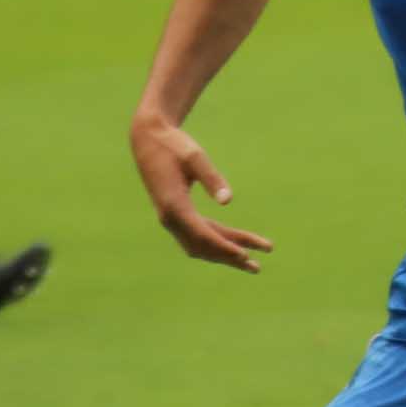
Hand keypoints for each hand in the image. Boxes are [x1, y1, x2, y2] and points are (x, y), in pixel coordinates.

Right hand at [131, 111, 272, 272]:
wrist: (148, 139)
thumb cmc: (174, 145)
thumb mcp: (194, 157)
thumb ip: (212, 178)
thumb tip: (227, 201)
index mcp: (173, 205)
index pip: (201, 234)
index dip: (223, 246)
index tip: (244, 255)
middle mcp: (169, 217)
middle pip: (203, 245)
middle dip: (230, 257)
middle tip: (257, 267)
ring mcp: (171, 218)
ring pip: (201, 244)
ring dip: (225, 254)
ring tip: (253, 263)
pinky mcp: (175, 214)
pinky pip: (198, 234)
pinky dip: (218, 240)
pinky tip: (236, 246)